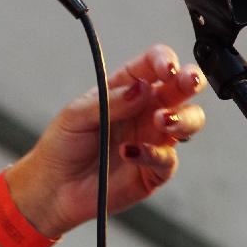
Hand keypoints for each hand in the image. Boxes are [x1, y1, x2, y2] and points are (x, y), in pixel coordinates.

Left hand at [9, 45, 206, 237]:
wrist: (55, 187)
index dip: (164, 60)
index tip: (166, 68)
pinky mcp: (154, 170)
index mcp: (126, 88)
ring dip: (184, 118)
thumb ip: (110, 101)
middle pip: (182, 88)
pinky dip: (154, 154)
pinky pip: (168, 159)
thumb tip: (142, 88)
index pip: (153, 64)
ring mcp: (153, 139)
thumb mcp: (77, 115)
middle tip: (186, 82)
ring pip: (190, 121)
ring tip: (161, 120)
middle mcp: (146, 110)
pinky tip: (129, 152)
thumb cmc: (64, 144)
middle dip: (191, 80)